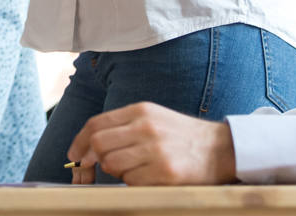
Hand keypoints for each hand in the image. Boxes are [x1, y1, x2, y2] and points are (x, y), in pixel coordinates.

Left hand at [67, 101, 235, 184]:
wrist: (220, 149)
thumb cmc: (182, 135)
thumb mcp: (153, 118)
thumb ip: (124, 126)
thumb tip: (90, 145)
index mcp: (141, 111)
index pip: (96, 124)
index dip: (79, 141)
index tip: (74, 155)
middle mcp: (146, 128)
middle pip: (99, 144)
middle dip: (93, 159)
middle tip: (98, 166)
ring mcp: (155, 151)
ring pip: (113, 165)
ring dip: (116, 172)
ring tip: (133, 169)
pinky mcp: (165, 173)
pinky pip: (132, 182)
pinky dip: (133, 183)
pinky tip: (147, 177)